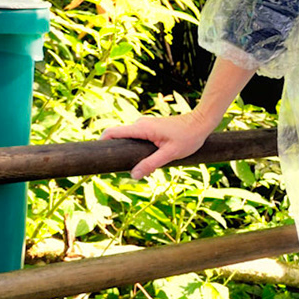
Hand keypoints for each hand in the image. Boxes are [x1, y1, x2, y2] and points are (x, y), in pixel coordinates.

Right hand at [102, 113, 217, 180]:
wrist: (202, 123)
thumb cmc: (188, 137)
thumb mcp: (170, 154)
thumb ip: (151, 164)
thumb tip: (133, 175)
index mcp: (141, 128)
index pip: (113, 132)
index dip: (101, 143)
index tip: (96, 156)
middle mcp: (140, 124)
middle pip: (118, 136)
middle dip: (115, 150)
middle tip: (114, 166)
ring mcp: (145, 125)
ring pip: (129, 138)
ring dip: (127, 150)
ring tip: (130, 165)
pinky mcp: (151, 128)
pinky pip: (137, 138)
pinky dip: (135, 147)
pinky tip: (143, 159)